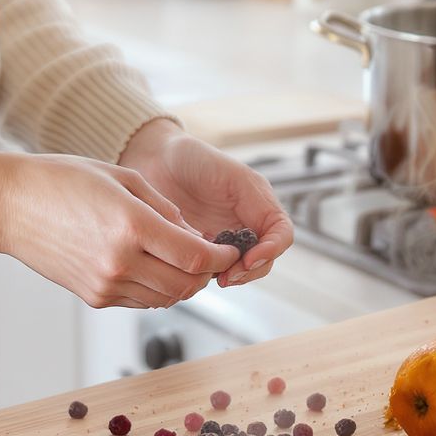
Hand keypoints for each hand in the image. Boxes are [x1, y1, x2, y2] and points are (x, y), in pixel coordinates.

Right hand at [0, 150, 238, 308]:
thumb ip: (165, 209)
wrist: (8, 206)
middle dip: (207, 273)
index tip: (229, 250)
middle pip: (186, 284)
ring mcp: (106, 284)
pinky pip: (141, 301)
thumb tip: (196, 238)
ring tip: (183, 262)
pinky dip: (157, 289)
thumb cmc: (62, 180)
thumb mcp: (122, 178)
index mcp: (131, 226)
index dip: (221, 257)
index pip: (195, 256)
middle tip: (211, 257)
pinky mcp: (94, 296)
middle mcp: (120, 261)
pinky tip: (153, 267)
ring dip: (183, 284)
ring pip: (166, 298)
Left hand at [118, 120, 292, 286]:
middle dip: (249, 271)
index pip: (282, 235)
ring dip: (230, 276)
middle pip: (264, 259)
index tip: (248, 260)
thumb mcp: (230, 173)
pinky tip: (193, 269)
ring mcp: (224, 239)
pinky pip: (212, 270)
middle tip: (227, 276)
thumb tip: (261, 237)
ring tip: (212, 276)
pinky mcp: (201, 249)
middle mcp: (245, 224)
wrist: (153, 159)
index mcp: (258, 204)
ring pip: (240, 269)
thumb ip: (254, 200)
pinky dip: (207, 274)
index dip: (271, 251)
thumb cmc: (191, 158)